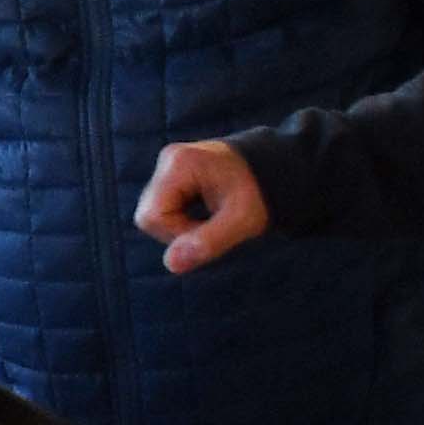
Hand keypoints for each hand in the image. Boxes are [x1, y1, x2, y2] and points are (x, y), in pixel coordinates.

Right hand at [134, 142, 268, 273]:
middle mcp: (168, 160)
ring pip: (154, 214)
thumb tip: (171, 264)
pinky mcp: (171, 175)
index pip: (154, 216)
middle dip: (178, 232)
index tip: (212, 231)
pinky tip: (204, 215)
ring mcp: (167, 166)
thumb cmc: (260, 193)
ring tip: (211, 221)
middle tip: (213, 228)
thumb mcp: (242, 220)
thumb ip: (209, 242)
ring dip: (180, 227)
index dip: (178, 234)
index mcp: (180, 164)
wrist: (274, 170)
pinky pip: (163, 208)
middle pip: (149, 215)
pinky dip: (181, 219)